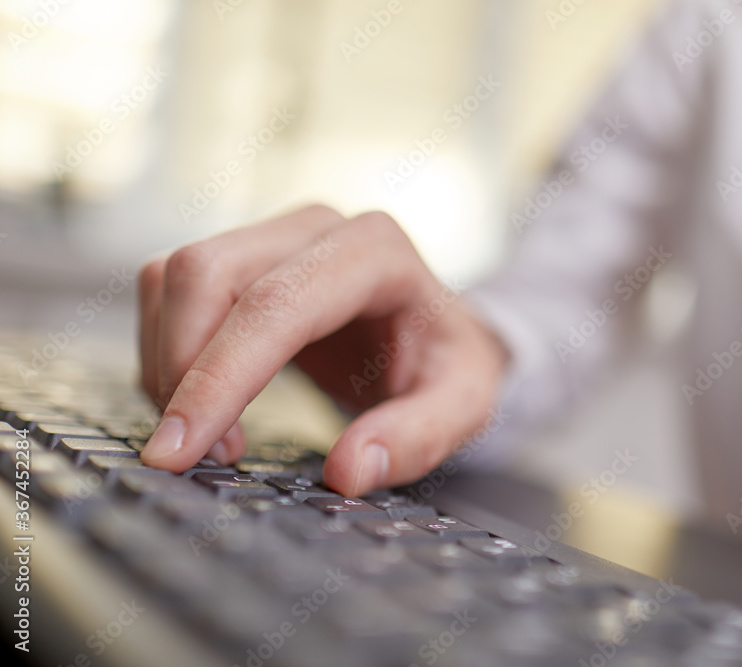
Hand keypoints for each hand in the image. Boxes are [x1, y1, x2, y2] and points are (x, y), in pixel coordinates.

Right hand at [137, 205, 506, 495]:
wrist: (434, 330)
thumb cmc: (446, 363)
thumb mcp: (464, 403)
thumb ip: (417, 437)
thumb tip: (348, 471)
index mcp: (377, 252)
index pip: (276, 305)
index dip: (220, 376)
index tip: (183, 448)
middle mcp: (318, 227)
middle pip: (207, 275)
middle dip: (182, 370)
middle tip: (198, 454)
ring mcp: (274, 234)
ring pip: (174, 277)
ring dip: (168, 363)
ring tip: (211, 434)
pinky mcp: (242, 256)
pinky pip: (169, 289)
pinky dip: (166, 352)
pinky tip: (205, 402)